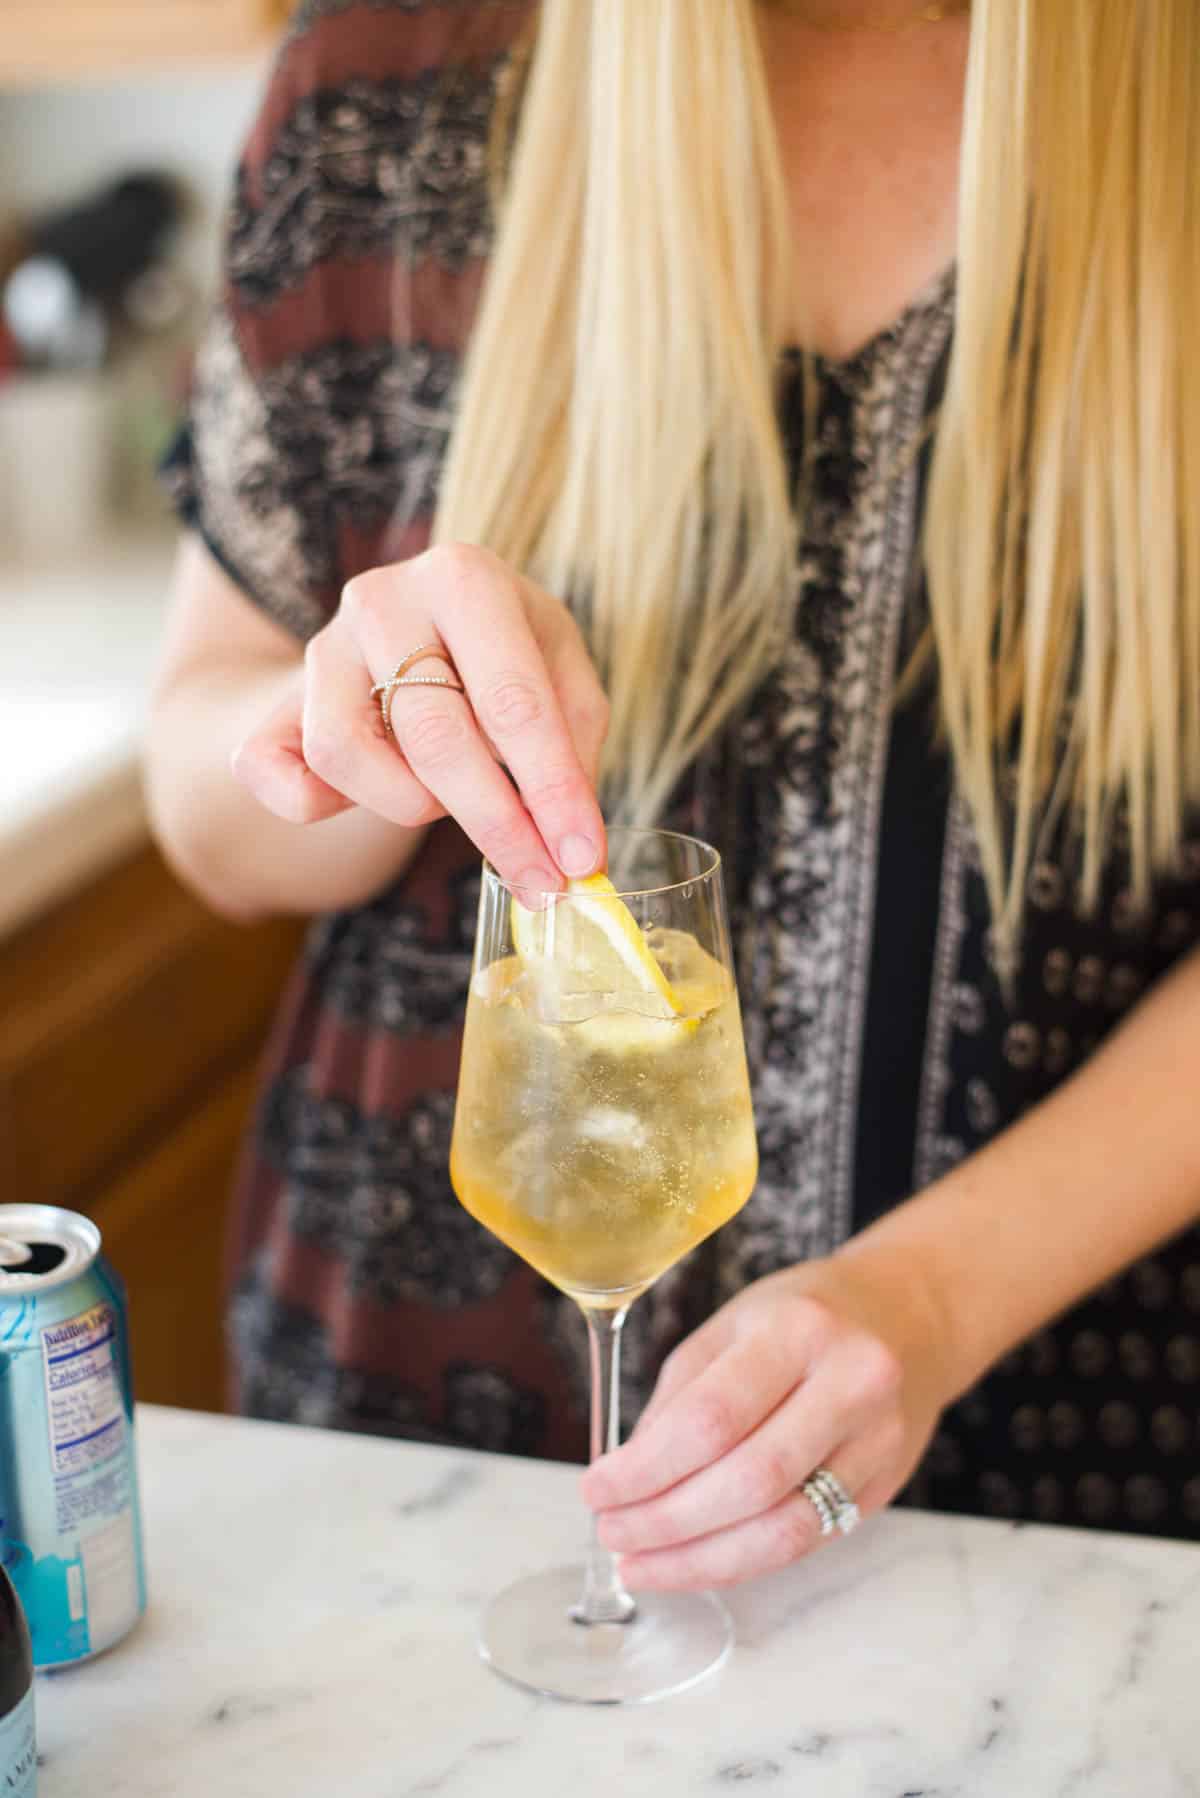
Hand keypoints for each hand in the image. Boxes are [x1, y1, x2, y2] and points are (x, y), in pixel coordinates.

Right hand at [231, 543, 608, 889]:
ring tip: (449, 794)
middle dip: (496, 824)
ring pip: (346, 754)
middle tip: (541, 883)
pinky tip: (365, 800)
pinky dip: (310, 804)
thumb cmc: (499, 654)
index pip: (513, 701)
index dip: (553, 791)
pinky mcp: (274, 701)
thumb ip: (574, 741)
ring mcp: (320, 649)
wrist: (410, 629)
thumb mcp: (559, 669)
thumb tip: (573, 841)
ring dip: (410, 802)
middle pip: (434, 736)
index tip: (581, 861)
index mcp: (463, 579)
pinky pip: (271, 772)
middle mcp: (382, 601)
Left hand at [581, 1249, 955, 1590]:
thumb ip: (679, 1398)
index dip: (645, 1468)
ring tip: (641, 1563)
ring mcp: (876, 1440)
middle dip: (665, 1521)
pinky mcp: (885, 1485)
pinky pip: (805, 1542)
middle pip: (746, 1481)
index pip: (711, 1417)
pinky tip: (694, 1561)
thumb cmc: (802, 1316)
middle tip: (612, 1533)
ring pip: (781, 1528)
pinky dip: (740, 1560)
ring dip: (699, 1559)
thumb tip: (626, 1476)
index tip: (596, 1490)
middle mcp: (849, 1383)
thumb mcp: (731, 1325)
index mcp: (796, 1330)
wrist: (906, 1315)